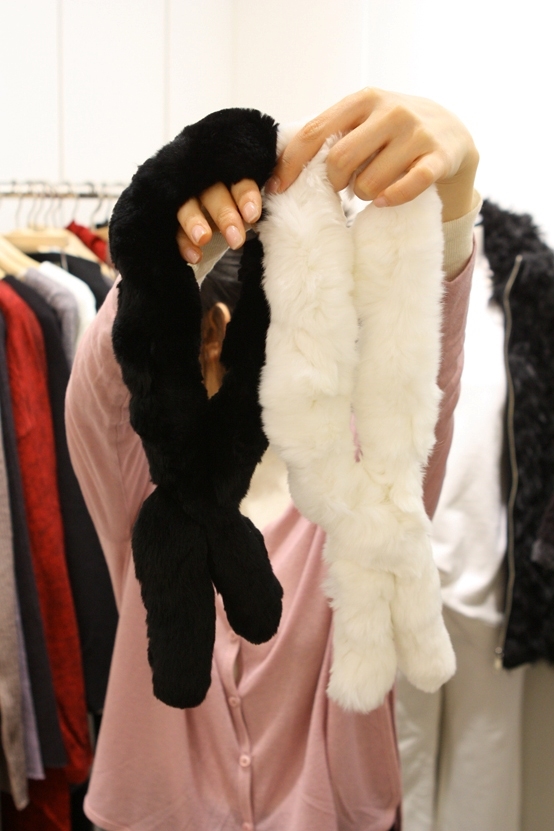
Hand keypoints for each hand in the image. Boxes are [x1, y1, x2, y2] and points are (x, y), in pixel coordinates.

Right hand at [176, 179, 261, 263]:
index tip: (252, 215)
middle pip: (212, 192)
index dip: (244, 194)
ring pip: (186, 205)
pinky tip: (193, 256)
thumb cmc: (242, 202)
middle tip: (236, 239)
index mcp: (229, 172)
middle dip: (224, 214)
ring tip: (204, 239)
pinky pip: (173, 228)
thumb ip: (269, 187)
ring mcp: (186, 198)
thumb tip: (281, 186)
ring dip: (195, 221)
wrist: (212, 213)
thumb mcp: (256, 193)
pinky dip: (182, 242)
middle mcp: (205, 181)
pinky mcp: (172, 216)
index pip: (237, 177)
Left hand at [268, 88, 478, 221]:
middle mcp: (391, 111)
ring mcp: (417, 133)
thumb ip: (331, 135)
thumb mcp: (363, 122)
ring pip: (369, 183)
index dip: (292, 163)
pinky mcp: (438, 158)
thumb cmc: (393, 134)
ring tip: (375, 187)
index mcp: (363, 100)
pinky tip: (387, 200)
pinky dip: (391, 199)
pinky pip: (405, 188)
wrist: (452, 134)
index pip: (315, 132)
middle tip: (346, 187)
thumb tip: (282, 167)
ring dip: (366, 195)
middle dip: (336, 183)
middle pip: (340, 161)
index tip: (278, 187)